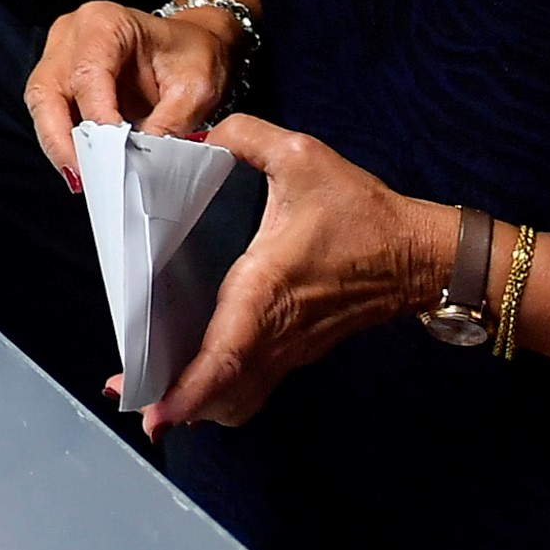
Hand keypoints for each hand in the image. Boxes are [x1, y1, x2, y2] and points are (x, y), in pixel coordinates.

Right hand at [23, 0, 240, 184]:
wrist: (190, 46)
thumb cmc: (192, 55)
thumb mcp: (196, 88)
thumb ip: (170, 122)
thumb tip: (142, 159)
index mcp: (106, 22)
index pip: (88, 74)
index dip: (96, 118)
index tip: (113, 155)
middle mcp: (72, 33)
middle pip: (47, 90)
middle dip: (62, 140)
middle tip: (85, 177)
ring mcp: (59, 54)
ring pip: (41, 105)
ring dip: (59, 145)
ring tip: (84, 178)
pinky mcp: (57, 77)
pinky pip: (49, 114)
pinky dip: (63, 142)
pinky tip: (83, 167)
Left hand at [142, 116, 453, 434]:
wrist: (420, 255)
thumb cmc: (363, 212)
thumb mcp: (302, 158)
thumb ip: (244, 137)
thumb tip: (195, 136)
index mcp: (266, 289)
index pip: (225, 355)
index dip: (188, 390)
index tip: (155, 413)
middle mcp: (276, 331)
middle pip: (221, 392)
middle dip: (173, 403)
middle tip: (129, 394)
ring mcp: (291, 349)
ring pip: (239, 398)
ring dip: (197, 403)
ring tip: (150, 391)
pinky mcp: (300, 350)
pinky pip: (255, 385)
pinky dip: (222, 393)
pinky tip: (195, 378)